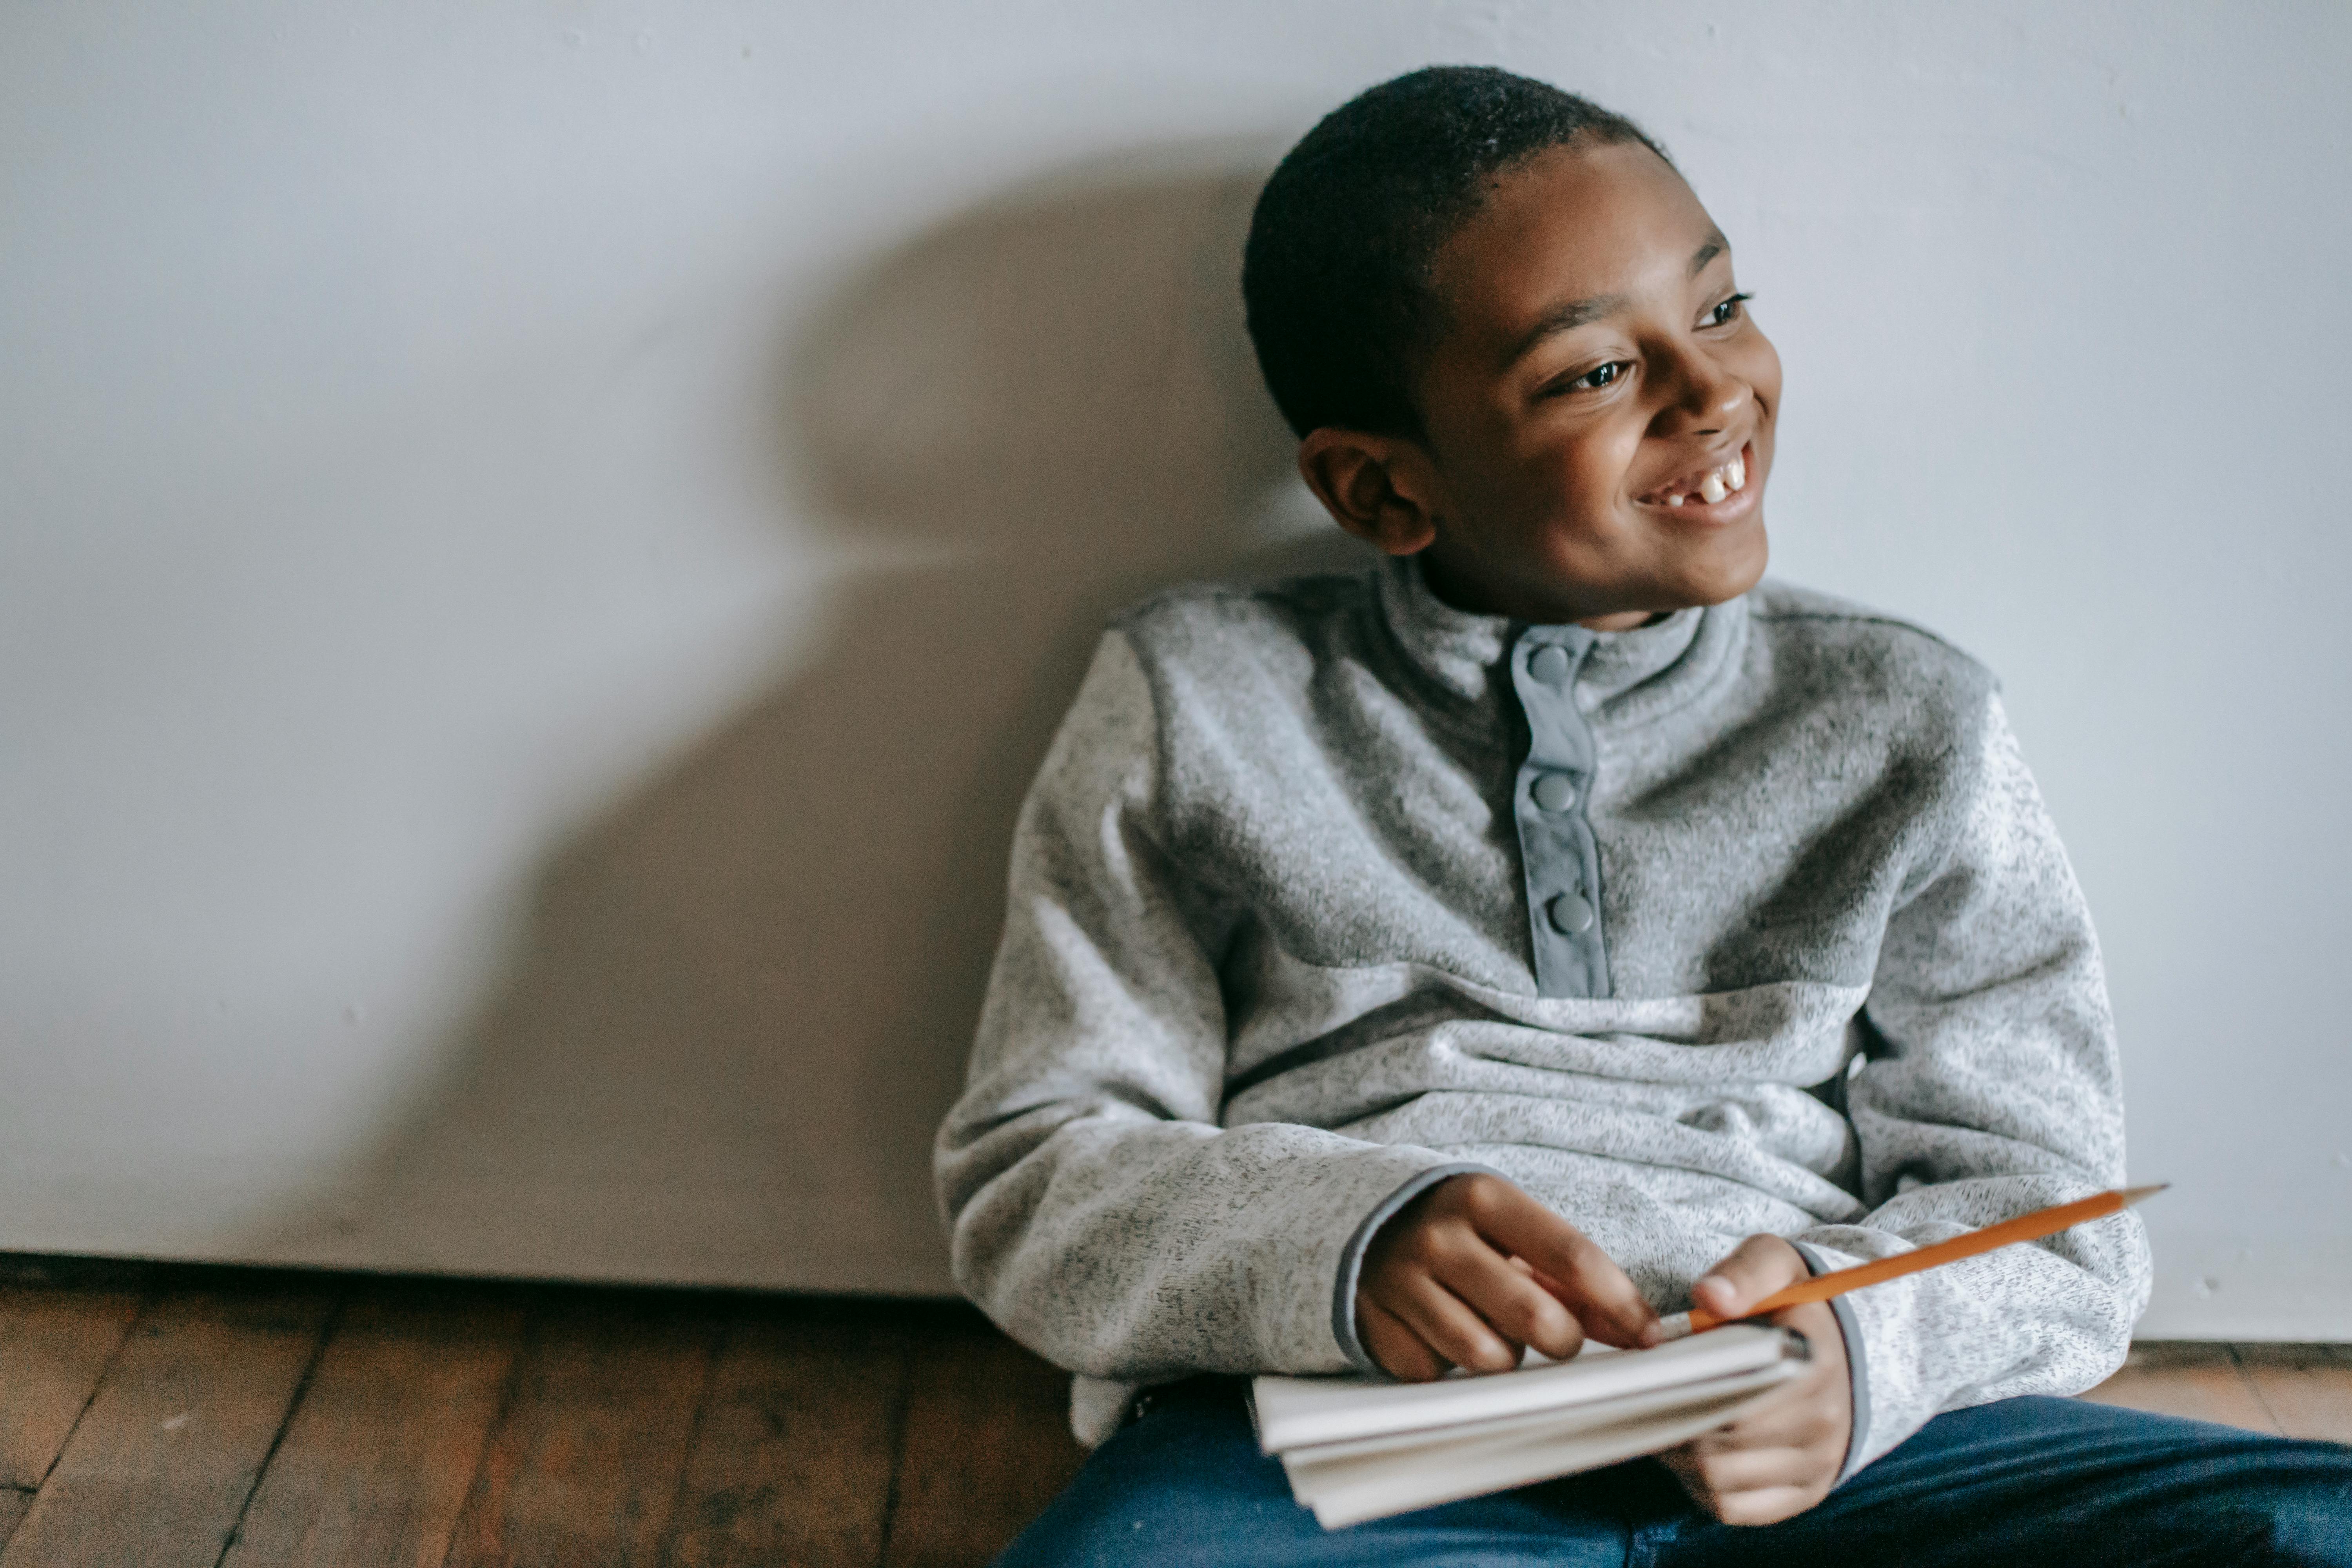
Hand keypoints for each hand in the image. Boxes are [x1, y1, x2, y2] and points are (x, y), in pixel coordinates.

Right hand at [1355, 1174, 1659, 1380]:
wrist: (1363, 1226)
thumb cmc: (1464, 1232)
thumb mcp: (1513, 1232)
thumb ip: (1573, 1278)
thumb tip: (1639, 1330)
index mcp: (1482, 1197)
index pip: (1571, 1254)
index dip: (1621, 1303)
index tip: (1649, 1335)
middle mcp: (1440, 1237)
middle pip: (1536, 1317)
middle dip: (1563, 1338)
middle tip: (1557, 1335)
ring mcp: (1402, 1282)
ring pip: (1489, 1357)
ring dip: (1506, 1356)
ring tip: (1492, 1328)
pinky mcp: (1376, 1326)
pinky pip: (1442, 1372)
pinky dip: (1454, 1366)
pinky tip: (1445, 1334)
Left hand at [1657, 1234, 1852, 1526]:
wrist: (1841, 1345)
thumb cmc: (1791, 1303)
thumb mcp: (1773, 1264)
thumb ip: (1743, 1274)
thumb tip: (1709, 1297)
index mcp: (1815, 1367)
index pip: (1738, 1403)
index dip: (1688, 1396)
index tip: (1662, 1379)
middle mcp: (1823, 1423)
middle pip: (1722, 1450)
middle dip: (1676, 1427)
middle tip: (1650, 1402)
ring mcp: (1816, 1464)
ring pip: (1722, 1484)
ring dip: (1682, 1461)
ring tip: (1668, 1424)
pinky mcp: (1803, 1493)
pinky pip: (1736, 1509)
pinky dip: (1703, 1490)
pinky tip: (1692, 1456)